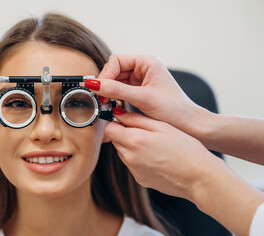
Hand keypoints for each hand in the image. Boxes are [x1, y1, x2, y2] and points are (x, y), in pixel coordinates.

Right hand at [86, 54, 207, 135]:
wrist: (190, 125)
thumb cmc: (174, 110)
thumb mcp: (143, 98)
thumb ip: (117, 90)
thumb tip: (94, 84)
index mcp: (148, 63)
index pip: (117, 61)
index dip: (106, 74)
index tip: (98, 88)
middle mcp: (144, 69)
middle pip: (115, 70)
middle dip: (106, 83)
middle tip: (100, 98)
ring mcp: (142, 81)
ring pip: (116, 81)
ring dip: (109, 91)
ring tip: (105, 103)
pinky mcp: (140, 92)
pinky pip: (121, 91)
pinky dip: (114, 97)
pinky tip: (112, 106)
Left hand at [105, 110, 217, 199]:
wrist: (200, 178)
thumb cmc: (186, 149)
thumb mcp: (163, 126)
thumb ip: (136, 119)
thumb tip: (118, 113)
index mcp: (134, 141)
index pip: (109, 129)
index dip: (115, 122)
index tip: (125, 119)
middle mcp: (130, 157)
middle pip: (115, 141)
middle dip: (124, 134)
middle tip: (144, 131)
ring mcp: (134, 171)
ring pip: (123, 153)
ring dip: (132, 146)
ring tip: (154, 145)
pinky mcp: (140, 180)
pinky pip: (132, 165)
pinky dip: (139, 159)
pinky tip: (156, 157)